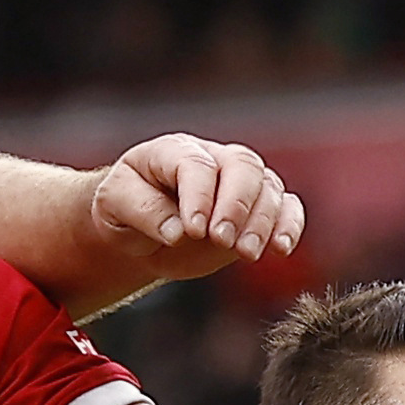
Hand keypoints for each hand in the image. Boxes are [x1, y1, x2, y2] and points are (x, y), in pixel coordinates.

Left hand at [89, 134, 306, 282]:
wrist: (141, 228)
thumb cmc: (125, 209)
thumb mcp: (115, 205)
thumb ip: (143, 212)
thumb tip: (176, 231)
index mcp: (175, 151)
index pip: (196, 165)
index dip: (198, 196)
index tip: (193, 230)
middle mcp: (214, 160)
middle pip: (242, 167)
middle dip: (236, 205)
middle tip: (221, 240)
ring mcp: (240, 183)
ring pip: (267, 187)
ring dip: (262, 222)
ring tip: (246, 253)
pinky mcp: (257, 210)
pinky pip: (286, 207)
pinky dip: (289, 225)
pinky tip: (281, 248)